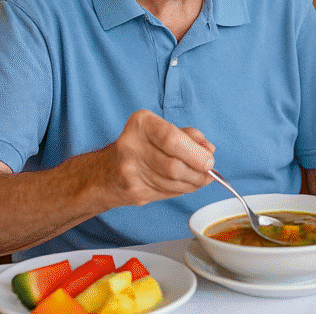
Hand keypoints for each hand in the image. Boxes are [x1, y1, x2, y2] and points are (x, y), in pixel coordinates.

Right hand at [99, 109, 215, 207]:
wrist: (105, 173)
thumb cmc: (141, 146)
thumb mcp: (161, 130)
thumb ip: (187, 136)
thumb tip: (208, 150)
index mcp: (141, 124)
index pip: (172, 139)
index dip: (195, 153)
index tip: (209, 160)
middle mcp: (131, 146)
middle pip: (174, 165)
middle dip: (198, 171)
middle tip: (209, 171)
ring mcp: (130, 171)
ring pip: (172, 182)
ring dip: (194, 182)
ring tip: (201, 178)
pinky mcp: (133, 191)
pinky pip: (167, 192)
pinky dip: (182, 189)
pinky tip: (186, 184)